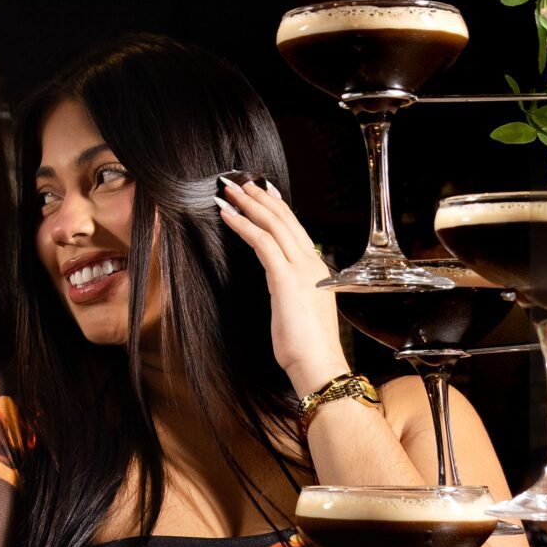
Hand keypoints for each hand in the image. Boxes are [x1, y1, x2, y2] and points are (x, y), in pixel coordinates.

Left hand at [218, 177, 346, 398]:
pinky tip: (228, 216)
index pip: (296, 228)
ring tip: (229, 191)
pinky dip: (243, 225)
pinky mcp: (284, 278)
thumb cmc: (307, 345)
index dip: (277, 207)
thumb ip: (293, 289)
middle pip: (285, 219)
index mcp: (317, 269)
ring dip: (248, 205)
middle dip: (260, 197)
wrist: (318, 364)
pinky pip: (262, 242)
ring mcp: (300, 269)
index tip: (263, 193)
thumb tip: (280, 282)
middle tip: (240, 182)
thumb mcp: (301, 308)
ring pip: (273, 225)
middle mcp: (311, 263)